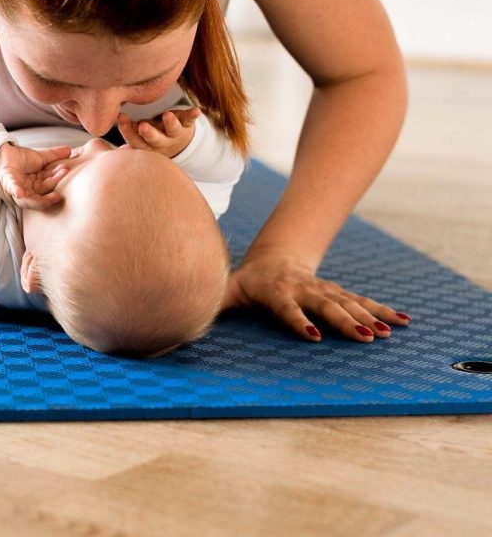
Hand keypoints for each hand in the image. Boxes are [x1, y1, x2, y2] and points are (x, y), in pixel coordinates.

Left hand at [0, 142, 70, 208]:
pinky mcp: (6, 182)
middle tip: (64, 172)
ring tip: (54, 194)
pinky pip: (11, 188)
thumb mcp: (38, 158)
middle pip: (43, 190)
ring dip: (43, 194)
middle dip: (54, 182)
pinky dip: (15, 190)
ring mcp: (16, 189)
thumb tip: (70, 150)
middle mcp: (28, 191)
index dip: (57, 177)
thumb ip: (53, 156)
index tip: (66, 168)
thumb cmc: (17, 160)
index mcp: (35, 186)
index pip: (49, 182)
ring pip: (31, 196)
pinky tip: (19, 193)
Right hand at [117, 107, 200, 157]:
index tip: (121, 118)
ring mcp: (174, 135)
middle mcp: (160, 142)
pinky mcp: (186, 126)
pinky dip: (193, 115)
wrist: (177, 145)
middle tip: (143, 126)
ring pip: (172, 131)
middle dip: (149, 133)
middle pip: (154, 140)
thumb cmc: (150, 137)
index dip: (127, 131)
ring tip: (167, 115)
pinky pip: (190, 121)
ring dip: (170, 123)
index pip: (135, 141)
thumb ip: (127, 128)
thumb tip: (108, 114)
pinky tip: (197, 111)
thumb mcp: (138, 136)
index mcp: (146, 146)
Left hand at [224, 252, 411, 341]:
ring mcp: (323, 290)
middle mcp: (303, 289)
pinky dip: (383, 310)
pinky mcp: (337, 292)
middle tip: (364, 338)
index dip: (298, 320)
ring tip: (388, 333)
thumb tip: (192, 315)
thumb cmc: (248, 281)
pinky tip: (405, 321)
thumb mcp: (229, 288)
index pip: (287, 307)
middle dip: (345, 321)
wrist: (274, 258)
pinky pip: (362, 301)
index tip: (313, 336)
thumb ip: (216, 301)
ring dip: (369, 317)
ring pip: (349, 303)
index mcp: (276, 291)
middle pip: (325, 305)